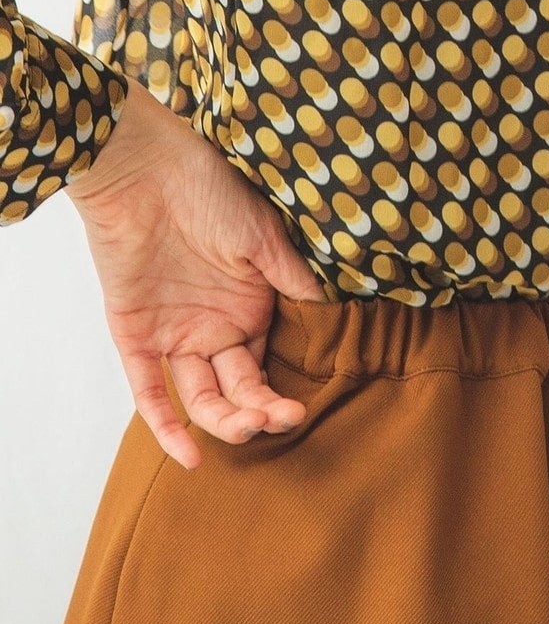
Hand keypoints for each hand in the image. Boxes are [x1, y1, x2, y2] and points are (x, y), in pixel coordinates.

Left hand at [68, 77, 327, 470]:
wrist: (146, 168)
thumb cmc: (212, 190)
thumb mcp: (266, 237)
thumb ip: (295, 280)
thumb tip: (338, 315)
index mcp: (250, 304)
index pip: (267, 366)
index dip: (280, 394)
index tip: (300, 410)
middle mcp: (215, 324)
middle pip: (237, 388)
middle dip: (259, 412)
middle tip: (278, 420)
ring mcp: (175, 331)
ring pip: (200, 396)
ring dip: (222, 420)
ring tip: (245, 429)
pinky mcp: (135, 333)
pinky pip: (149, 390)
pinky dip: (165, 426)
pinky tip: (187, 455)